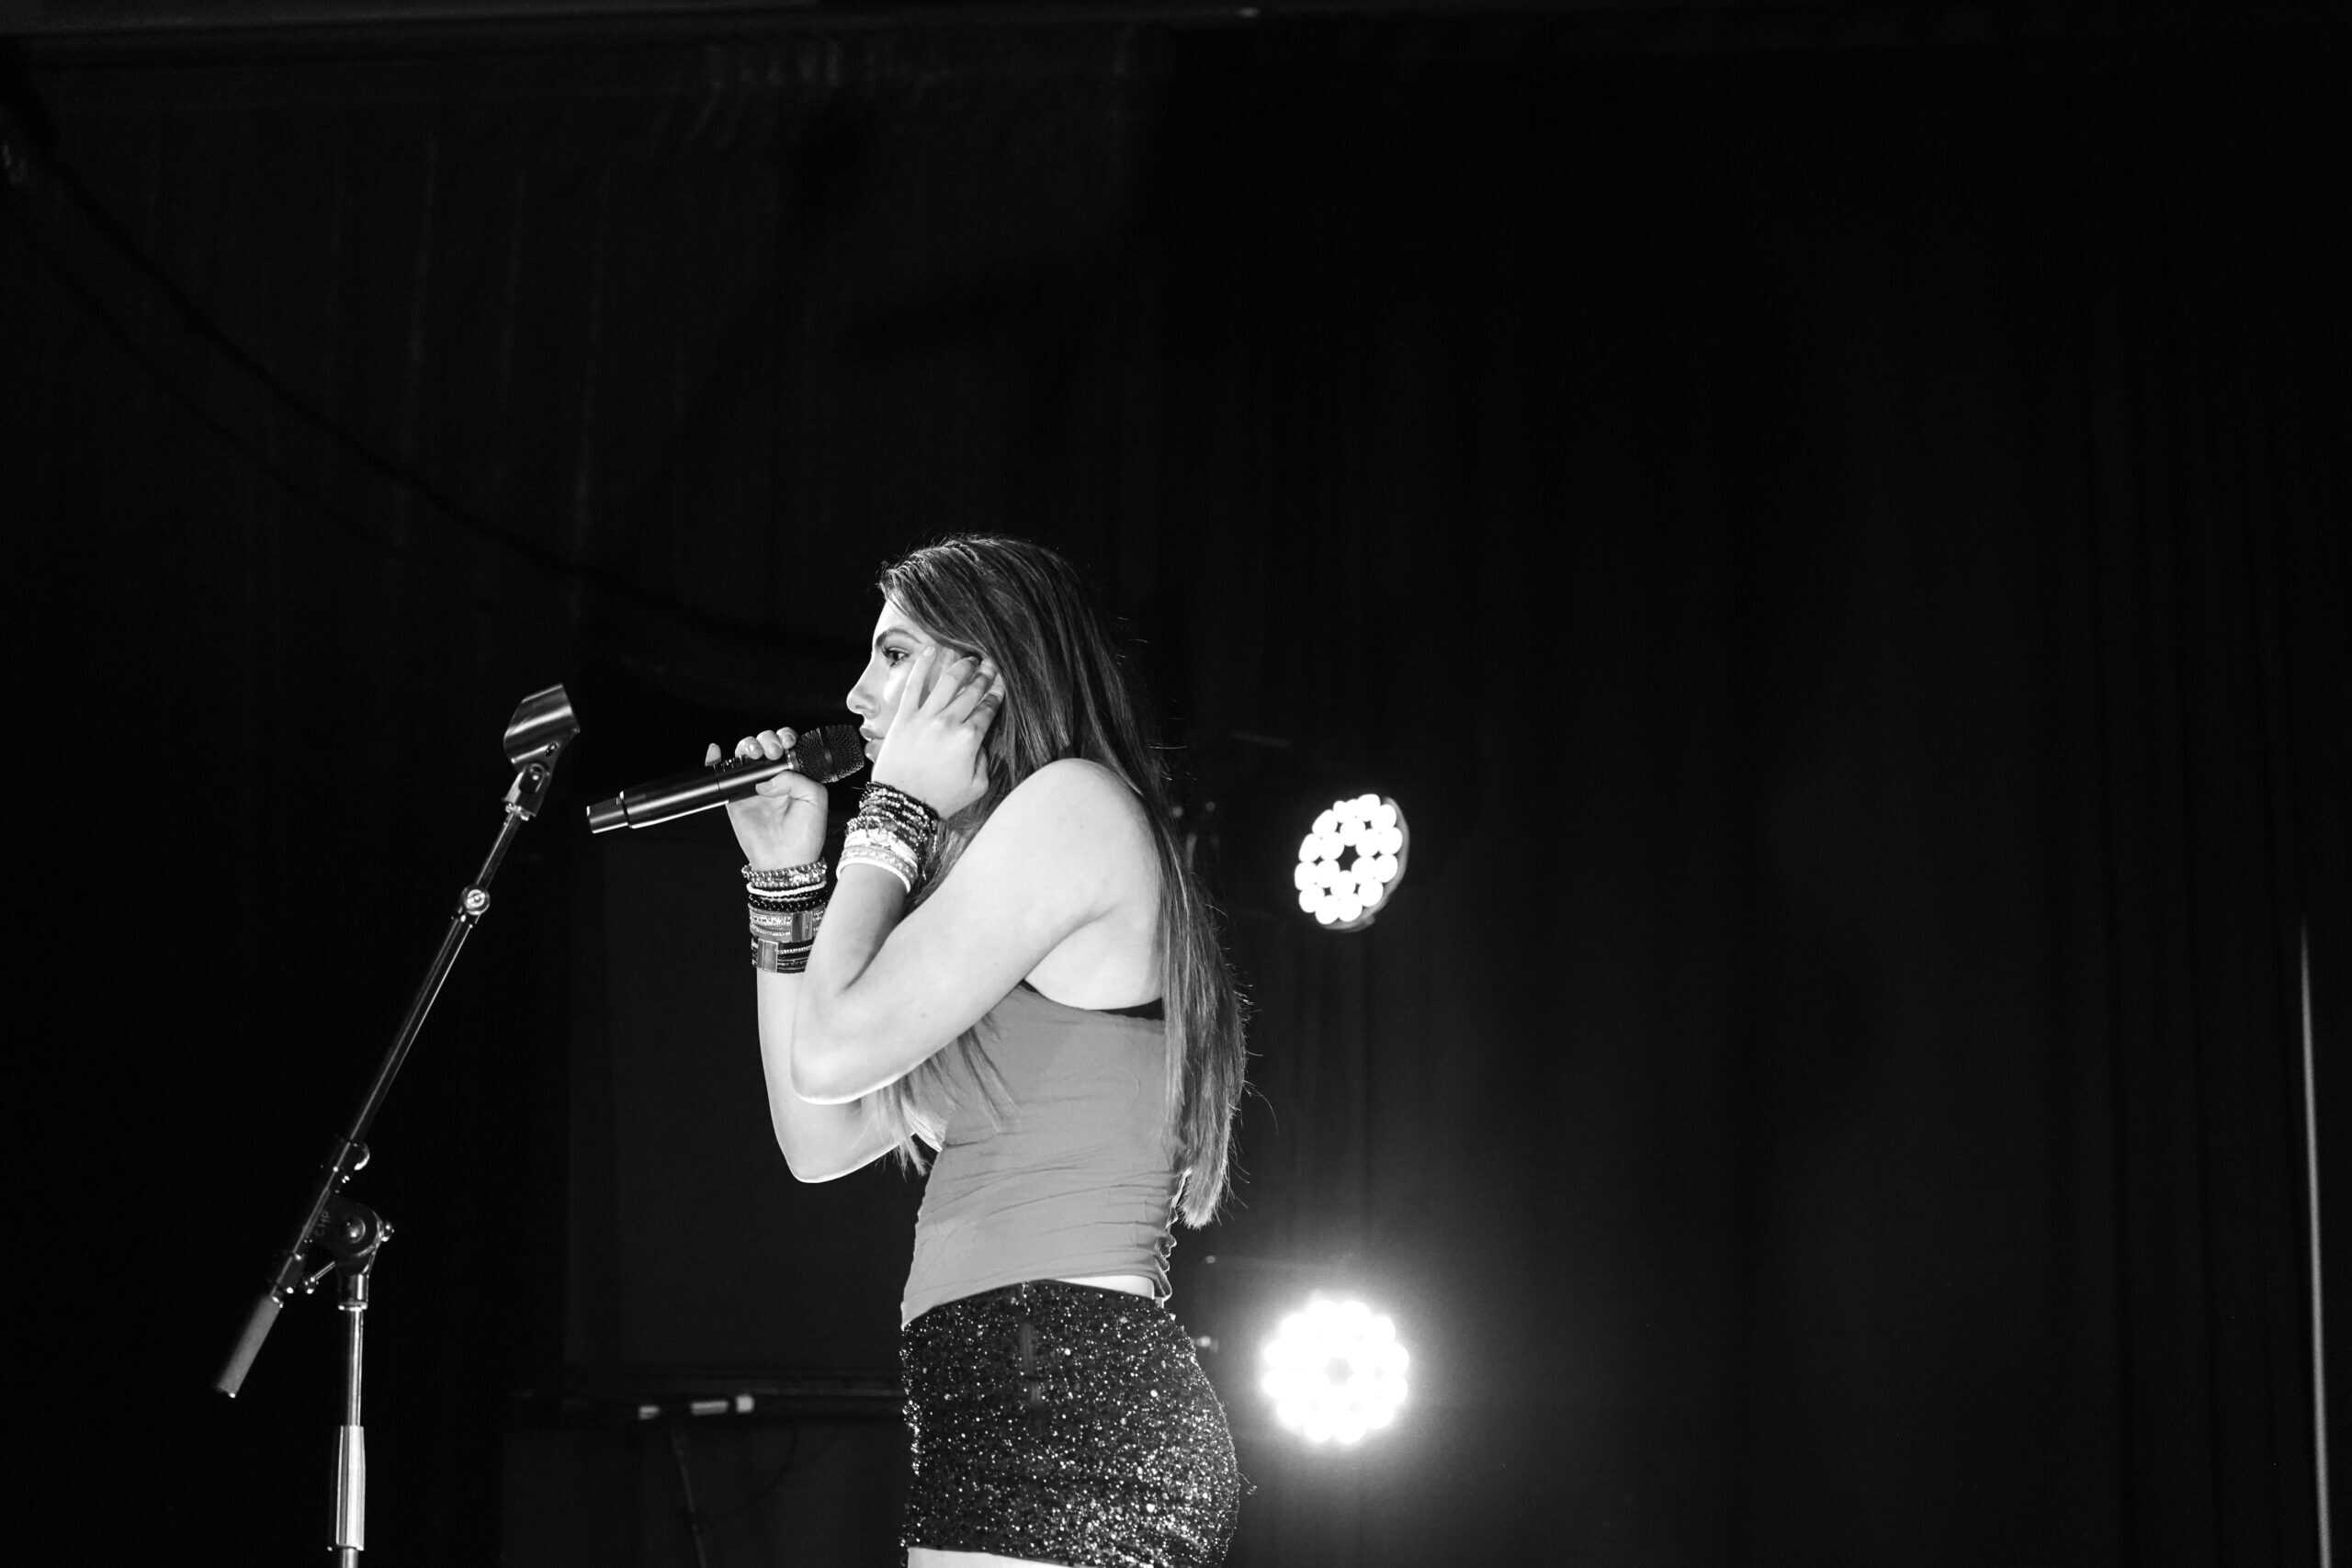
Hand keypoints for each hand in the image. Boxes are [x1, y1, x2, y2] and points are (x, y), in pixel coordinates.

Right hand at [710, 727, 829, 868]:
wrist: (786, 859)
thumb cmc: (805, 834)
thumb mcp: (815, 797)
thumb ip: (796, 778)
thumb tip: (769, 777)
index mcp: (794, 775)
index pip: (786, 746)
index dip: (785, 738)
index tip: (787, 743)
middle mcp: (773, 778)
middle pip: (764, 745)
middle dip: (767, 740)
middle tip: (773, 752)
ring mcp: (753, 787)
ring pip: (744, 755)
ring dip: (747, 745)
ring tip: (756, 754)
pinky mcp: (735, 798)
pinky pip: (723, 775)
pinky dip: (715, 760)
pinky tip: (717, 751)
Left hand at [871, 648, 1005, 817]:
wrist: (902, 803)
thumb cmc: (940, 799)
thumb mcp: (977, 786)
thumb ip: (984, 760)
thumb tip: (980, 742)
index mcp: (969, 739)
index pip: (988, 709)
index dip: (996, 694)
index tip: (1001, 685)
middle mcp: (949, 722)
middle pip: (972, 692)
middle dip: (984, 676)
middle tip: (990, 665)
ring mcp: (925, 717)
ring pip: (947, 682)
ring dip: (962, 667)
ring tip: (969, 659)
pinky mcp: (904, 717)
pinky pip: (914, 685)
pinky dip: (922, 665)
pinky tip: (932, 651)